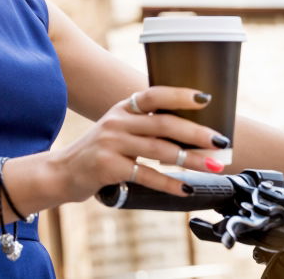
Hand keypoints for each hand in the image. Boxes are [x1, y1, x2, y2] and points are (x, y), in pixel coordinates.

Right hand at [46, 86, 230, 202]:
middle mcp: (118, 121)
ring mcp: (112, 143)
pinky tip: (186, 188)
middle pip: (163, 123)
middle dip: (196, 133)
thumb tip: (190, 130)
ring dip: (190, 159)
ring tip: (213, 166)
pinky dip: (169, 182)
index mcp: (124, 107)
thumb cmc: (100, 152)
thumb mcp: (118, 128)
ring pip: (159, 150)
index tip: (206, 99)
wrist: (62, 172)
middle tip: (220, 141)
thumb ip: (145, 125)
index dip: (180, 95)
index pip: (155, 94)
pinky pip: (146, 174)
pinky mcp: (108, 167)